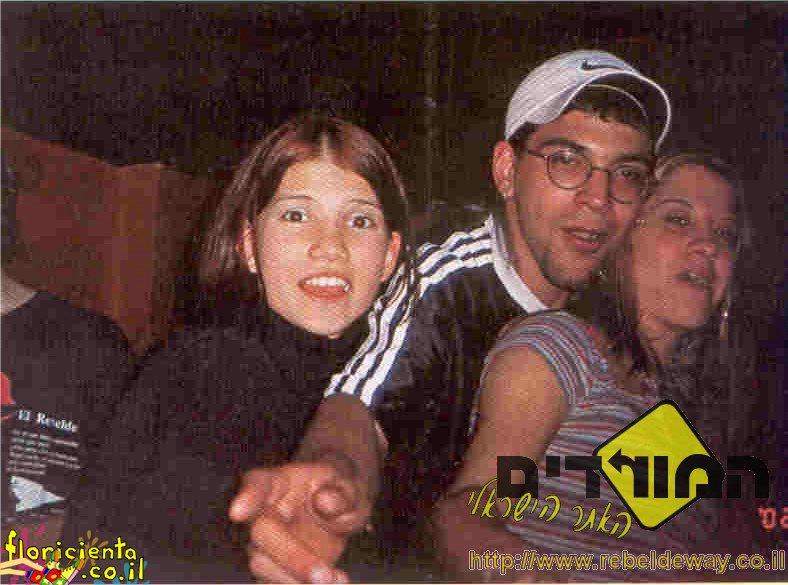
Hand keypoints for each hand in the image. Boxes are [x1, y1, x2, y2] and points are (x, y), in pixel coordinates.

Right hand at [229, 463, 370, 582]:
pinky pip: (276, 584)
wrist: (338, 510)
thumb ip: (341, 493)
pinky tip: (336, 582)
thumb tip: (325, 502)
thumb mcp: (348, 485)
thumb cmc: (337, 492)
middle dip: (291, 558)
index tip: (237, 512)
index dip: (247, 498)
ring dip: (296, 581)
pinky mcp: (274, 570)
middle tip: (323, 576)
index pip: (257, 485)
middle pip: (261, 534)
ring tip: (336, 580)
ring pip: (263, 567)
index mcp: (276, 483)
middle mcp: (262, 513)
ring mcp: (264, 544)